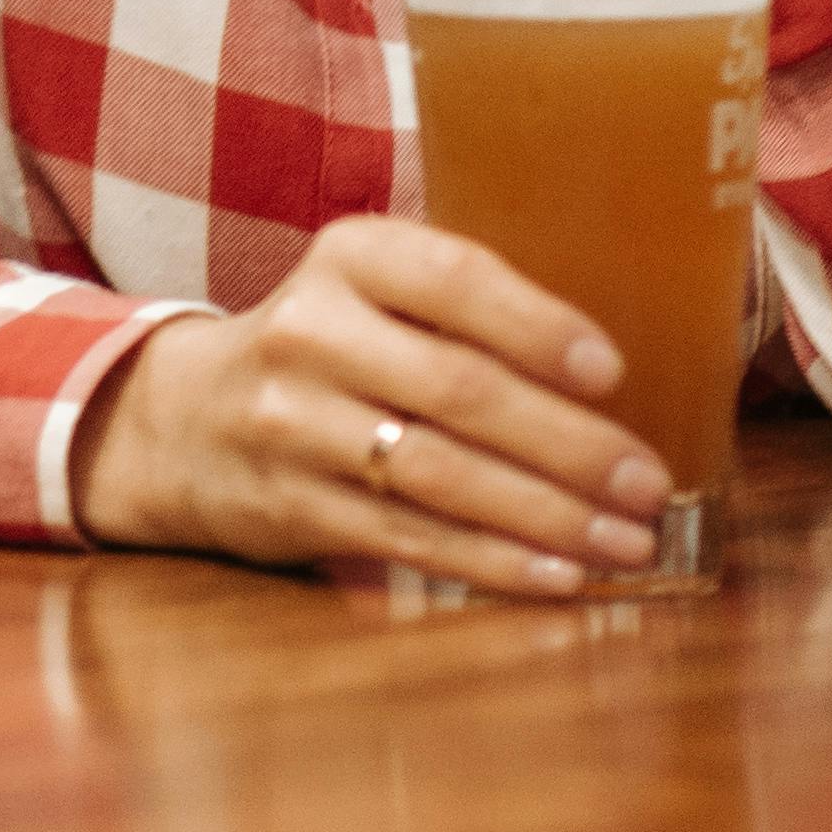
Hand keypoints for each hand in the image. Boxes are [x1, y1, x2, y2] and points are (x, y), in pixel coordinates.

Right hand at [70, 215, 674, 598]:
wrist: (183, 417)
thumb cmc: (328, 349)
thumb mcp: (371, 292)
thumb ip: (465, 308)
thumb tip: (622, 374)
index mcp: (348, 258)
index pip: (451, 280)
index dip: (536, 325)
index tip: (612, 372)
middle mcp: (311, 331)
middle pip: (458, 390)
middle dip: (569, 444)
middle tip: (648, 482)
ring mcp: (293, 421)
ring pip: (439, 474)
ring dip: (547, 513)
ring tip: (627, 539)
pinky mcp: (291, 503)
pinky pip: (409, 537)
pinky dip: (492, 561)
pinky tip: (559, 574)